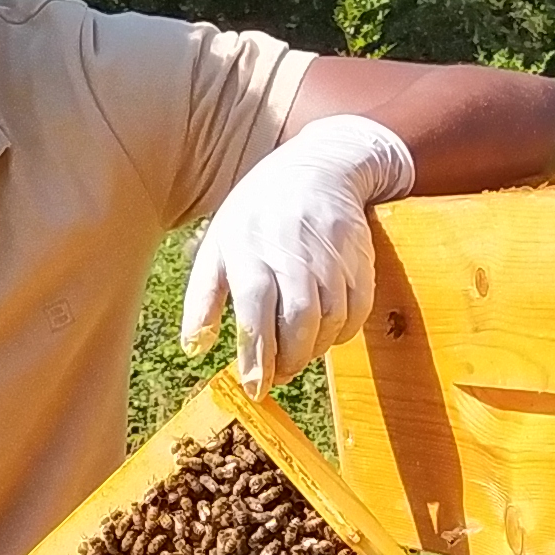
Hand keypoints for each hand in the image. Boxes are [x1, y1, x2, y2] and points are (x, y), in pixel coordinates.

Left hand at [182, 113, 414, 390]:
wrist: (318, 167)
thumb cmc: (257, 214)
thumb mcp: (218, 244)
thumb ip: (202, 297)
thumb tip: (195, 348)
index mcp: (250, 247)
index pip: (255, 310)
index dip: (256, 354)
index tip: (254, 387)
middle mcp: (292, 250)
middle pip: (299, 320)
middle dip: (289, 360)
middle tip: (276, 375)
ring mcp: (331, 253)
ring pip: (330, 320)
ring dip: (314, 350)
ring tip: (296, 354)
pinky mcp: (360, 256)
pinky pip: (357, 310)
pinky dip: (342, 333)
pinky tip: (324, 334)